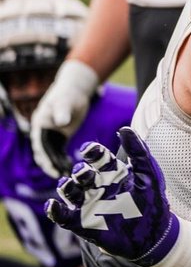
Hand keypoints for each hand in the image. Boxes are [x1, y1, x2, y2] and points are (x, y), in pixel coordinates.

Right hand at [30, 59, 98, 175]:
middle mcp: (43, 131)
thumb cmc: (68, 94)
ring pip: (50, 153)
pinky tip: (69, 168)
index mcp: (40, 123)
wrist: (75, 90)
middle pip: (43, 151)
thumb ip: (62, 111)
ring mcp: (52, 134)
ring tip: (64, 175)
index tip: (49, 165)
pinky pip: (59, 151)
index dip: (43, 155)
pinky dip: (62, 159)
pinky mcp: (61, 136)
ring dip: (55, 164)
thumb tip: (61, 123)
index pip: (39, 143)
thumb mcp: (65, 101)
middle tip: (58, 175)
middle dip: (49, 164)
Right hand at [44, 128, 179, 266]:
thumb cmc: (154, 203)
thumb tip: (123, 128)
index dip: (92, 152)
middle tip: (84, 173)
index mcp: (115, 174)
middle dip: (81, 172)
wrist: (155, 236)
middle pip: (83, 175)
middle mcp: (100, 188)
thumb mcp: (149, 175)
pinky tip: (53, 205)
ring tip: (68, 185)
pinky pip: (64, 217)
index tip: (89, 149)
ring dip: (66, 188)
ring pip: (71, 193)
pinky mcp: (84, 224)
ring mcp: (91, 205)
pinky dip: (55, 211)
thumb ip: (138, 152)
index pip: (99, 159)